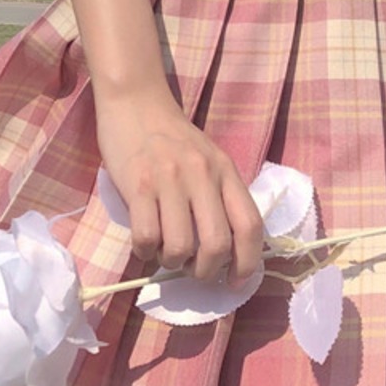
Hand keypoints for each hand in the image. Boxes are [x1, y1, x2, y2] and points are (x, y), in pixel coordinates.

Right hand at [94, 84, 265, 288]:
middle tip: (193, 271)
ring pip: (179, 248)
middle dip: (205, 271)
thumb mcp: (209, 160)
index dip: (247, 262)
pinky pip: (146, 238)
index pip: (249, 225)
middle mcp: (202, 175)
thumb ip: (220, 196)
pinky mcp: (137, 185)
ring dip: (172, 262)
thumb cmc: (174, 138)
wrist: (136, 103)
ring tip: (165, 252)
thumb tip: (225, 252)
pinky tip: (145, 242)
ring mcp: (169, 180)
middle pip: (216, 245)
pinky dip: (145, 252)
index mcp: (225, 171)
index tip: (235, 282)